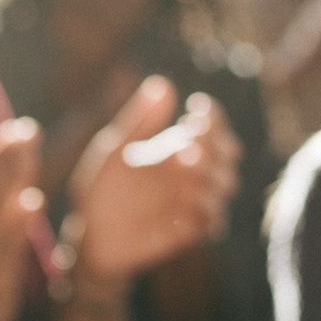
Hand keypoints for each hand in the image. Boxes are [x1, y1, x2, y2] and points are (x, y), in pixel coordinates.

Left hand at [64, 77, 241, 286]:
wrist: (91, 237)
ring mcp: (192, 200)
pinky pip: (214, 219)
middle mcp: (189, 172)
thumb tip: (164, 84)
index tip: (195, 113)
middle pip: (229, 152)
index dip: (211, 117)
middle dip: (219, 146)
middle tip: (192, 149)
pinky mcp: (191, 228)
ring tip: (188, 176)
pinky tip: (188, 206)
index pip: (209, 125)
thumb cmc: (99, 190)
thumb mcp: (113, 151)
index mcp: (174, 147)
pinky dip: (209, 211)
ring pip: (227, 184)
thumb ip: (140, 120)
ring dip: (214, 176)